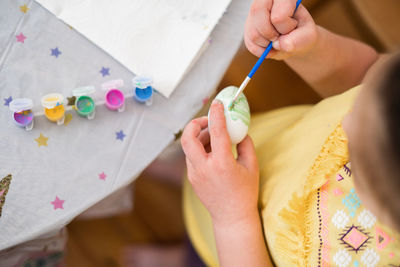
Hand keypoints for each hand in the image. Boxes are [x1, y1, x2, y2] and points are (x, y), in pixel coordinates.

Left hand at [181, 100, 258, 225]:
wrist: (232, 216)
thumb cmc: (245, 191)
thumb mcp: (251, 165)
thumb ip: (245, 144)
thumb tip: (239, 128)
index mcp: (221, 163)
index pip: (216, 132)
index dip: (216, 114)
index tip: (218, 104)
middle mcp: (204, 168)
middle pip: (188, 137)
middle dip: (195, 123)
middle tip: (207, 120)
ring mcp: (194, 174)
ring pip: (189, 146)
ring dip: (199, 136)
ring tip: (214, 136)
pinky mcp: (192, 178)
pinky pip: (192, 156)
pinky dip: (200, 148)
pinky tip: (212, 150)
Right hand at [244, 0, 316, 59]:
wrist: (294, 40)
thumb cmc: (302, 33)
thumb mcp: (308, 36)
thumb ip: (299, 39)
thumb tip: (280, 44)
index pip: (278, 16)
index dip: (286, 28)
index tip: (293, 26)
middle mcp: (266, 1)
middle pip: (260, 20)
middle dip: (272, 35)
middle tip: (282, 36)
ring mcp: (255, 14)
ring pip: (254, 34)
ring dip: (267, 45)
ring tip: (277, 42)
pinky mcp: (248, 27)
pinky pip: (250, 43)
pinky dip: (261, 51)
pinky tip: (270, 47)